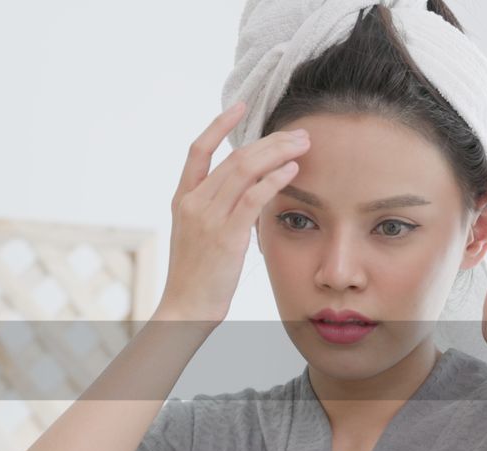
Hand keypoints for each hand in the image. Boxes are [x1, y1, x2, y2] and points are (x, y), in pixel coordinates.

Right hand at [157, 101, 310, 323]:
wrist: (185, 308)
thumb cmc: (196, 277)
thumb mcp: (197, 236)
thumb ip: (215, 210)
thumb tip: (247, 193)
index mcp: (183, 200)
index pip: (198, 150)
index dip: (220, 124)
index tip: (241, 106)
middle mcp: (193, 203)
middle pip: (234, 156)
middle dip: (269, 140)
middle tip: (297, 133)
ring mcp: (208, 218)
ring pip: (245, 170)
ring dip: (278, 153)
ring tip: (303, 145)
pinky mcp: (226, 235)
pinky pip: (253, 197)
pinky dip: (274, 179)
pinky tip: (292, 170)